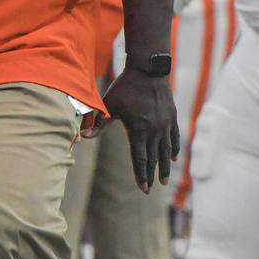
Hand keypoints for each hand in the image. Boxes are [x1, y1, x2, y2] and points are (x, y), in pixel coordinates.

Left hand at [93, 66, 179, 193]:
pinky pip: (175, 137)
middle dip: (151, 175)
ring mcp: (165, 124)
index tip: (142, 188)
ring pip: (166, 150)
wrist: (148, 70)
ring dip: (165, 166)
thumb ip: (99, 122)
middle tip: (150, 189)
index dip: (141, 174)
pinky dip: (174, 148)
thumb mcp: (110, 104)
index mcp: (139, 130)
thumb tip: (83, 136)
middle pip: (154, 157)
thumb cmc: (126, 87)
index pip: (140, 158)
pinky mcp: (172, 117)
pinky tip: (174, 157)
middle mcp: (155, 130)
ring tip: (164, 180)